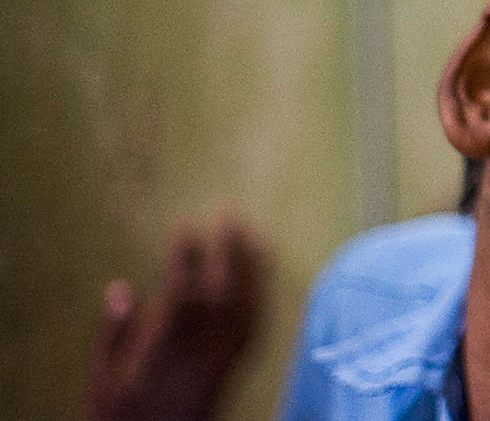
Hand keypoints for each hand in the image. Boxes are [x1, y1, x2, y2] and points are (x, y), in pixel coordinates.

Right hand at [86, 209, 268, 420]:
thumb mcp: (103, 380)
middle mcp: (201, 356)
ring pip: (247, 310)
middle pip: (224, 296)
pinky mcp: (234, 370)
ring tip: (254, 235)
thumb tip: (122, 288)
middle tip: (229, 213)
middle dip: (228, 252)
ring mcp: (222, 363)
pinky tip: (261, 277)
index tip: (186, 225)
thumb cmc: (122, 415)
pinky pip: (255, 329)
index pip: (183, 297)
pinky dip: (261, 298)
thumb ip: (115, 335)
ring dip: (253, 270)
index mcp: (165, 355)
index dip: (187, 259)